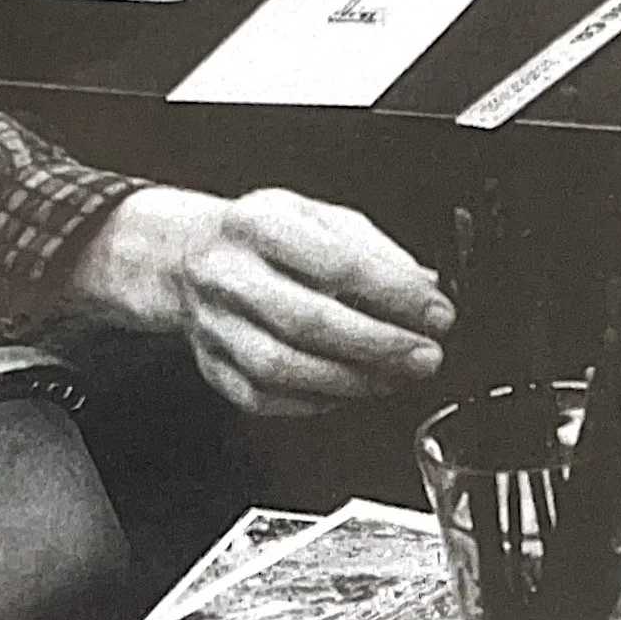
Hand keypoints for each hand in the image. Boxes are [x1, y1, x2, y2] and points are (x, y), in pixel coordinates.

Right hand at [65, 185, 453, 416]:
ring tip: (394, 377)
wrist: (184, 257)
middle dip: (379, 346)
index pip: (336, 263)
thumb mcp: (318, 218)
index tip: (436, 314)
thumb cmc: (261, 238)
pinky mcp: (213, 367)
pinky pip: (265, 397)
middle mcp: (229, 274)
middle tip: (423, 356)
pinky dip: (315, 401)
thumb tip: (424, 290)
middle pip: (308, 321)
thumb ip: (374, 251)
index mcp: (260, 224)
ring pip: (283, 368)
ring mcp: (214, 325)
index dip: (396, 295)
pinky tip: (348, 390)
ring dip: (351, 381)